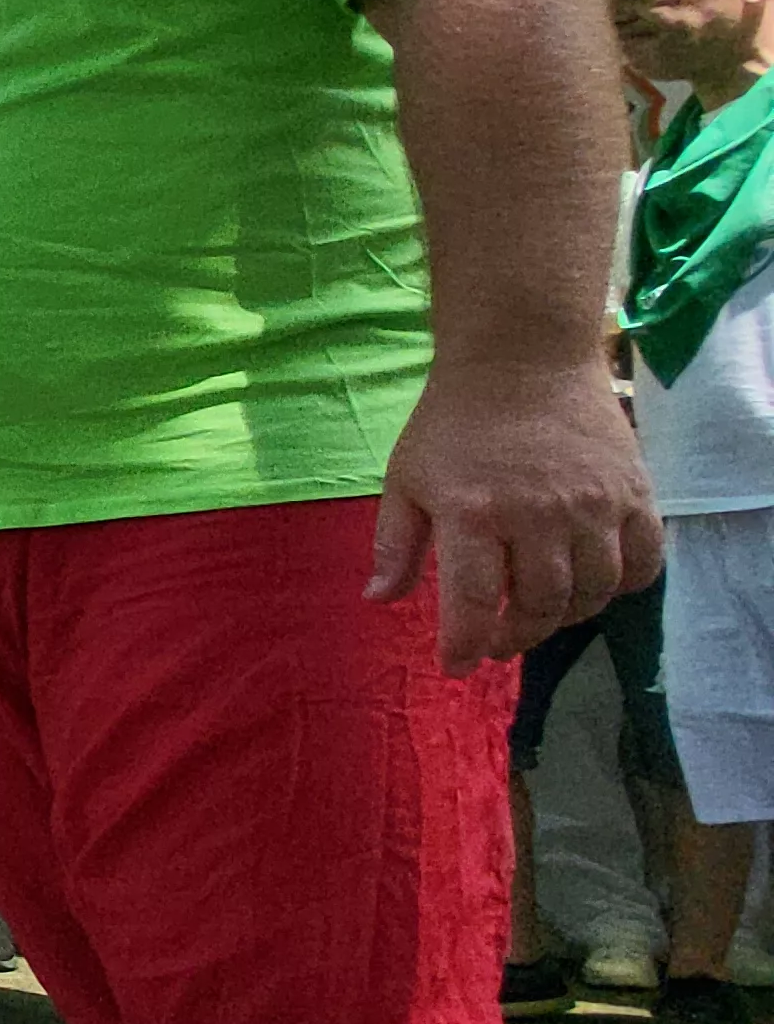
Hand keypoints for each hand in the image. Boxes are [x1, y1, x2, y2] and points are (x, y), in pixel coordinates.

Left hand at [368, 365, 661, 672]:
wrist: (523, 357)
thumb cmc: (454, 422)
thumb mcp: (406, 478)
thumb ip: (394, 544)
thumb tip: (379, 601)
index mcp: (473, 513)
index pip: (472, 604)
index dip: (464, 646)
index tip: (456, 665)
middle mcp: (539, 515)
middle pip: (537, 606)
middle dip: (513, 636)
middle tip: (496, 639)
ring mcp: (594, 505)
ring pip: (591, 594)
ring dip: (563, 617)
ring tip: (538, 612)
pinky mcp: (635, 493)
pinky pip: (643, 563)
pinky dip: (621, 586)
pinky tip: (591, 584)